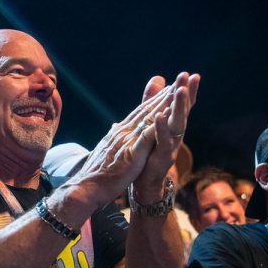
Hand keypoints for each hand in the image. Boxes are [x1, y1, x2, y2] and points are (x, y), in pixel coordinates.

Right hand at [72, 73, 198, 206]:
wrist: (87, 186)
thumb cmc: (98, 172)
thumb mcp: (108, 149)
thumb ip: (114, 136)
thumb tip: (115, 126)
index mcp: (120, 133)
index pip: (140, 113)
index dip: (154, 100)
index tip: (168, 89)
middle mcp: (124, 132)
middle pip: (147, 110)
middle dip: (164, 95)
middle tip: (179, 80)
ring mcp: (128, 141)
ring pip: (149, 118)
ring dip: (164, 103)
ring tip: (178, 90)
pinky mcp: (132, 152)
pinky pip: (147, 136)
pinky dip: (158, 123)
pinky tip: (167, 115)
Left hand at [135, 72, 199, 192]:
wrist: (146, 182)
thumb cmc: (151, 150)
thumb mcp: (153, 122)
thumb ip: (155, 101)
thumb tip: (159, 79)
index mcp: (173, 125)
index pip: (182, 105)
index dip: (188, 90)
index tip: (192, 74)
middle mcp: (175, 134)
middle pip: (183, 111)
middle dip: (186, 93)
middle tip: (189, 77)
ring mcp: (171, 145)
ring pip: (177, 124)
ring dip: (179, 107)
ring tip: (180, 91)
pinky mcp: (162, 157)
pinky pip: (164, 142)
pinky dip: (162, 129)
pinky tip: (160, 116)